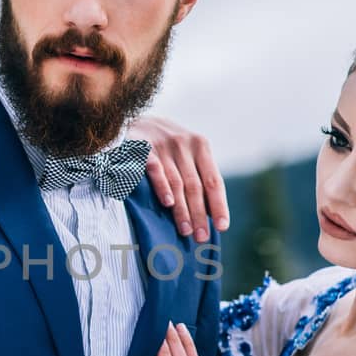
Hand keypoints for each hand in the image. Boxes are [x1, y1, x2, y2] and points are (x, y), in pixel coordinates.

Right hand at [129, 115, 229, 241]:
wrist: (134, 118)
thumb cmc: (166, 145)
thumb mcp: (186, 152)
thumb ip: (198, 175)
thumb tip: (210, 213)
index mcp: (200, 146)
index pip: (213, 181)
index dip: (219, 205)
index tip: (221, 227)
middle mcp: (184, 144)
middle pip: (195, 186)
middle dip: (199, 214)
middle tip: (201, 237)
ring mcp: (162, 145)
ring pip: (177, 183)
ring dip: (182, 209)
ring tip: (185, 230)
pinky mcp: (141, 147)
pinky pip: (155, 170)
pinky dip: (162, 186)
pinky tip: (167, 203)